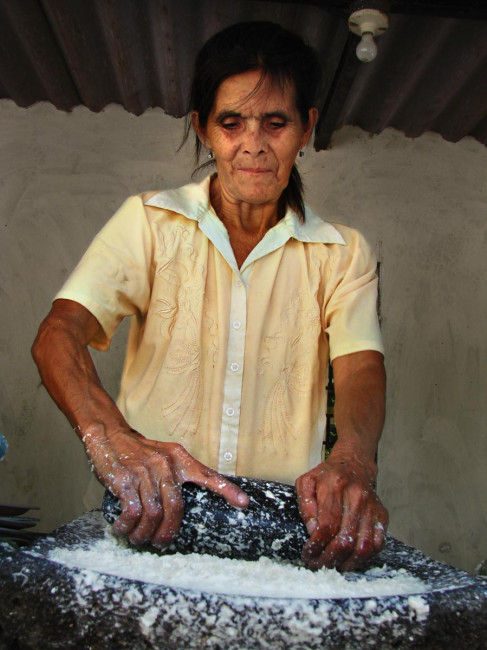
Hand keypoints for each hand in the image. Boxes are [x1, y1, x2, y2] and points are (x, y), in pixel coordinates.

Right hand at [82, 426, 248, 547]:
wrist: (109, 435)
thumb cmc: (139, 452)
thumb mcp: (165, 455)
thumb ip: (178, 473)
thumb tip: (185, 504)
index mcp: (179, 458)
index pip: (207, 474)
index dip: (226, 490)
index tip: (244, 504)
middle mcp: (165, 463)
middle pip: (176, 506)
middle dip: (169, 531)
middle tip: (162, 543)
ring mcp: (144, 471)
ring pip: (154, 513)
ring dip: (145, 533)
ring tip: (139, 539)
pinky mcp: (125, 479)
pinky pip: (132, 511)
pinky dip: (128, 526)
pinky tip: (123, 529)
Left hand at [295, 453, 387, 570]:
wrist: (354, 465)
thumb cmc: (327, 476)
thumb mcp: (307, 482)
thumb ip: (306, 505)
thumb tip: (313, 531)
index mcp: (335, 486)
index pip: (326, 526)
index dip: (316, 546)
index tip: (308, 555)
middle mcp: (356, 497)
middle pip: (344, 540)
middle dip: (328, 559)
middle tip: (318, 565)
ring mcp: (371, 507)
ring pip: (362, 546)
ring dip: (346, 563)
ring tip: (334, 565)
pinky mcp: (382, 515)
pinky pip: (377, 544)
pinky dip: (364, 558)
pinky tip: (350, 559)